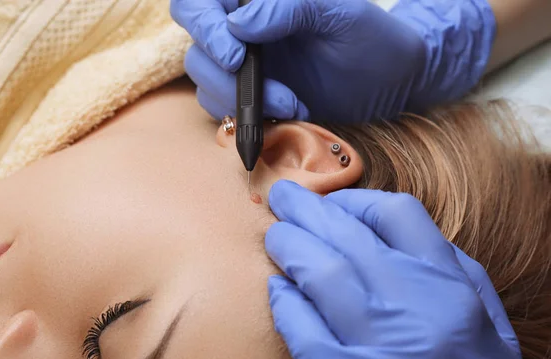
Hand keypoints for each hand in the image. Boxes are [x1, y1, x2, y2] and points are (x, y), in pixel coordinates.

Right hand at [170, 0, 494, 122]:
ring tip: (290, 103)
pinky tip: (287, 113)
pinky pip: (223, 109)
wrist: (393, 84)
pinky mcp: (253, 99)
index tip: (236, 55)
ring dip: (239, 98)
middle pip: (196, 45)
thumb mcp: (339, 14)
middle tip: (253, 81)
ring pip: (205, 81)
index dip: (205, 26)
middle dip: (218, 69)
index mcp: (258, 1)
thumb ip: (289, 8)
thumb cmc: (373, 39)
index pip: (201, 2)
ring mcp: (246, 66)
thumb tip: (239, 24)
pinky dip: (246, 117)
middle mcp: (244, 31)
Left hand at [264, 180, 525, 358]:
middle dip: (306, 209)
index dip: (356, 200)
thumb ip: (459, 279)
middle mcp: (417, 311)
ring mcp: (380, 349)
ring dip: (290, 247)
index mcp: (452, 291)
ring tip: (275, 237)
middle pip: (348, 236)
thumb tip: (410, 236)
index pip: (398, 216)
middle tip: (282, 197)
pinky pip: (303, 330)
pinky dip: (285, 303)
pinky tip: (279, 291)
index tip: (334, 202)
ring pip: (322, 273)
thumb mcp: (490, 330)